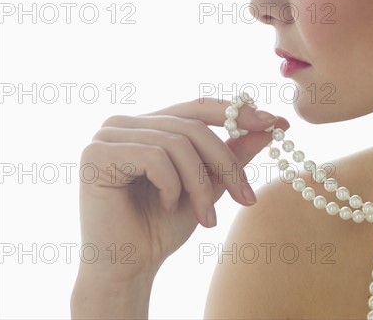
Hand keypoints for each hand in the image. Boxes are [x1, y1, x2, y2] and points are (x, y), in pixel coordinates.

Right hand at [75, 97, 288, 279]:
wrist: (130, 266)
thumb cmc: (163, 225)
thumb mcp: (208, 185)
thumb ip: (232, 154)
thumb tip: (270, 127)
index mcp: (150, 125)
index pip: (197, 107)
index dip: (236, 112)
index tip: (275, 123)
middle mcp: (126, 123)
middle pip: (193, 127)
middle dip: (226, 164)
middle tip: (247, 198)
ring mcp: (108, 135)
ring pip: (177, 144)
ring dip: (200, 185)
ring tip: (206, 218)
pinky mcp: (97, 154)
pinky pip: (154, 157)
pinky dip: (171, 186)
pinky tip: (166, 206)